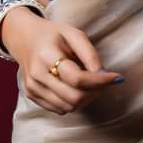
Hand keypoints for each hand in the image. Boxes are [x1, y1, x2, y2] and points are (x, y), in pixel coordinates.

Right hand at [0, 7, 123, 115]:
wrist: (25, 38)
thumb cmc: (53, 35)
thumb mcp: (74, 34)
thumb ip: (90, 54)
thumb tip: (104, 75)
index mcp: (46, 54)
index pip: (77, 78)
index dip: (100, 81)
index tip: (117, 77)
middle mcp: (37, 74)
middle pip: (74, 97)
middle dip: (95, 92)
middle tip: (105, 81)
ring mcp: (32, 88)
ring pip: (68, 107)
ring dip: (86, 99)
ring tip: (91, 84)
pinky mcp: (31, 96)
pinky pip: (59, 109)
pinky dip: (73, 102)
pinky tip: (76, 88)